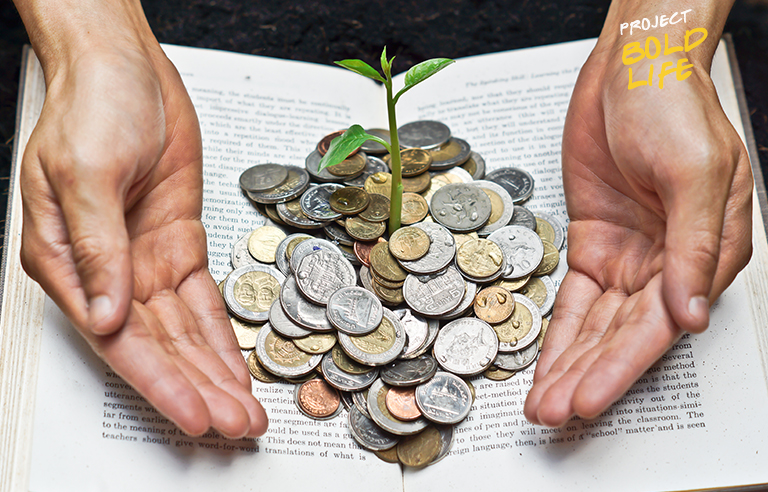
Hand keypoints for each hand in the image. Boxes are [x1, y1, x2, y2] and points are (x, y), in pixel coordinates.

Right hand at [19, 44, 267, 437]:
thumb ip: (98, 248)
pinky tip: (236, 365)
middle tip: (237, 427)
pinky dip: (221, 334)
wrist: (125, 68)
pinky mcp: (177, 244)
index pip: (119, 341)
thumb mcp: (85, 172)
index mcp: (68, 263)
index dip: (161, 382)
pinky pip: (203, 300)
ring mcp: (145, 260)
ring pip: (185, 332)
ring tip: (245, 411)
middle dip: (200, 390)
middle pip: (158, 347)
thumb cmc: (91, 106)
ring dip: (215, 372)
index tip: (198, 414)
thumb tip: (107, 316)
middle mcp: (107, 271)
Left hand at [524, 41, 752, 425]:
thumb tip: (691, 314)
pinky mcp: (595, 243)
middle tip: (552, 414)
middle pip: (622, 335)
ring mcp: (630, 256)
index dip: (621, 367)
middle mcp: (668, 264)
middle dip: (585, 377)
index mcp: (707, 254)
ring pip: (595, 325)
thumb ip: (694, 247)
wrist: (631, 69)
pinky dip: (558, 329)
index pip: (660, 327)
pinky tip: (544, 358)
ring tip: (542, 403)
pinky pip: (573, 297)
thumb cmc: (673, 106)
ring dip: (568, 363)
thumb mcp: (695, 173)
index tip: (588, 399)